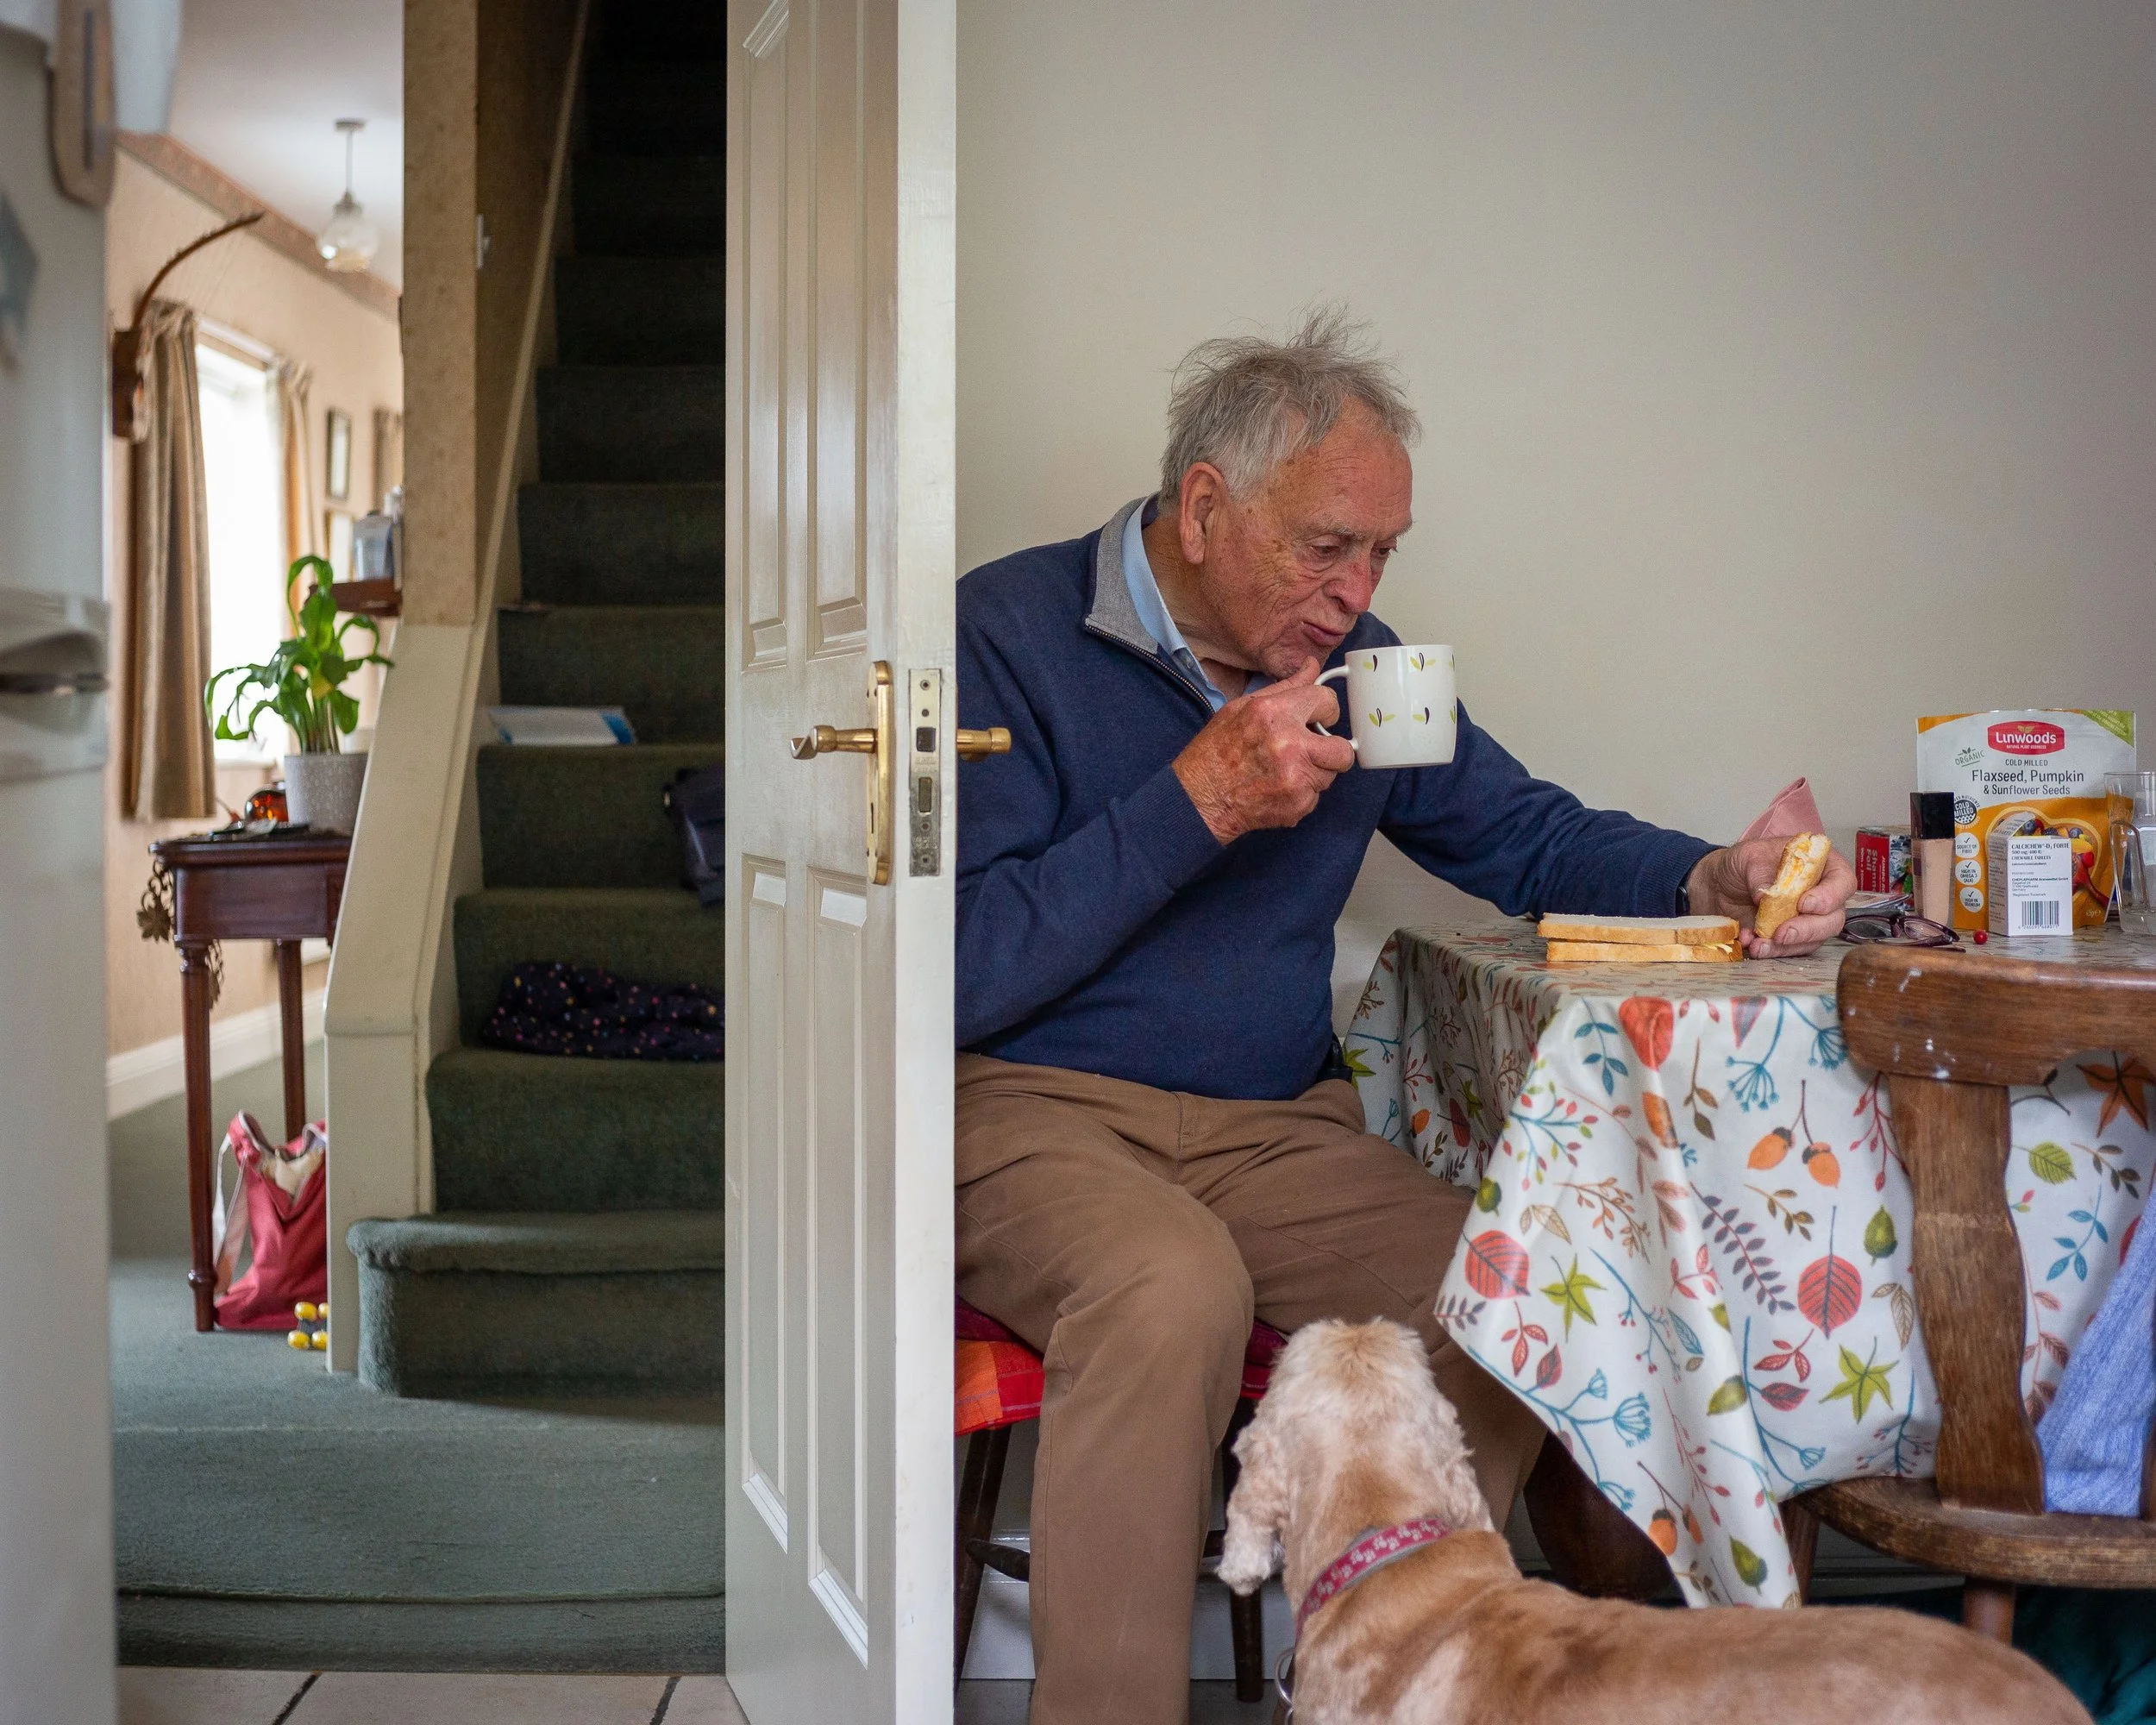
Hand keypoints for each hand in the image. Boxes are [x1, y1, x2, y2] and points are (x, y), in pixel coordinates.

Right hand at [1172, 659, 1355, 843]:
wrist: (1200, 797)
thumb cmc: (1216, 751)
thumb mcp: (1243, 707)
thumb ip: (1285, 688)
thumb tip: (1311, 666)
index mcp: (1274, 712)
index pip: (1327, 701)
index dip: (1326, 711)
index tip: (1319, 720)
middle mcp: (1289, 744)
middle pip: (1343, 749)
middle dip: (1333, 750)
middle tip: (1312, 751)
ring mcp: (1295, 777)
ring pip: (1330, 774)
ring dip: (1314, 773)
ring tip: (1285, 771)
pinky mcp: (1298, 803)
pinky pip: (1316, 796)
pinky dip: (1301, 794)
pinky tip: (1277, 787)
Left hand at [1685, 839, 1855, 957]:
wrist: (1721, 885)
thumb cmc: (1744, 864)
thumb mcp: (1748, 857)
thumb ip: (1759, 873)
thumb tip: (1765, 896)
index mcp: (1821, 866)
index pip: (1842, 882)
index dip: (1829, 896)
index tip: (1805, 904)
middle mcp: (1821, 895)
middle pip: (1833, 918)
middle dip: (1808, 929)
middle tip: (1783, 933)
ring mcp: (1808, 919)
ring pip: (1813, 940)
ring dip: (1786, 946)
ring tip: (1759, 944)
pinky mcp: (1792, 938)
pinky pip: (1790, 950)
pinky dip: (1771, 951)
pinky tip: (1751, 944)